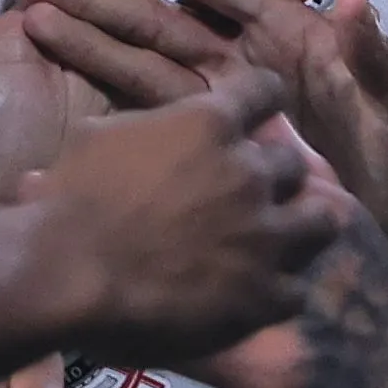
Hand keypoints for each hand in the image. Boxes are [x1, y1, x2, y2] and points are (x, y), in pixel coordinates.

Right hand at [10, 64, 320, 362]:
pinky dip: (279, 290)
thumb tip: (136, 131)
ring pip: (322, 220)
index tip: (258, 118)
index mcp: (209, 126)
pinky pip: (296, 288)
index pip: (265, 92)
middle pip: (295, 163)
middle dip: (278, 175)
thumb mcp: (96, 138)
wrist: (67, 274)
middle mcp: (249, 174)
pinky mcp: (262, 294)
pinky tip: (258, 295)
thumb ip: (140, 130)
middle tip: (258, 193)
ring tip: (285, 240)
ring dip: (304, 226)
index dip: (263, 104)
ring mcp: (263, 236)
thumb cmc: (66, 203)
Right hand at [11, 0, 387, 256]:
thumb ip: (375, 57)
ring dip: (85, 48)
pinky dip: (112, 122)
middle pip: (156, 23)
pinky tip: (61, 115)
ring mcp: (224, 119)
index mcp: (287, 40)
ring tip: (28, 22)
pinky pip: (159, 137)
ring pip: (141, 73)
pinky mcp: (217, 167)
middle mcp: (245, 70)